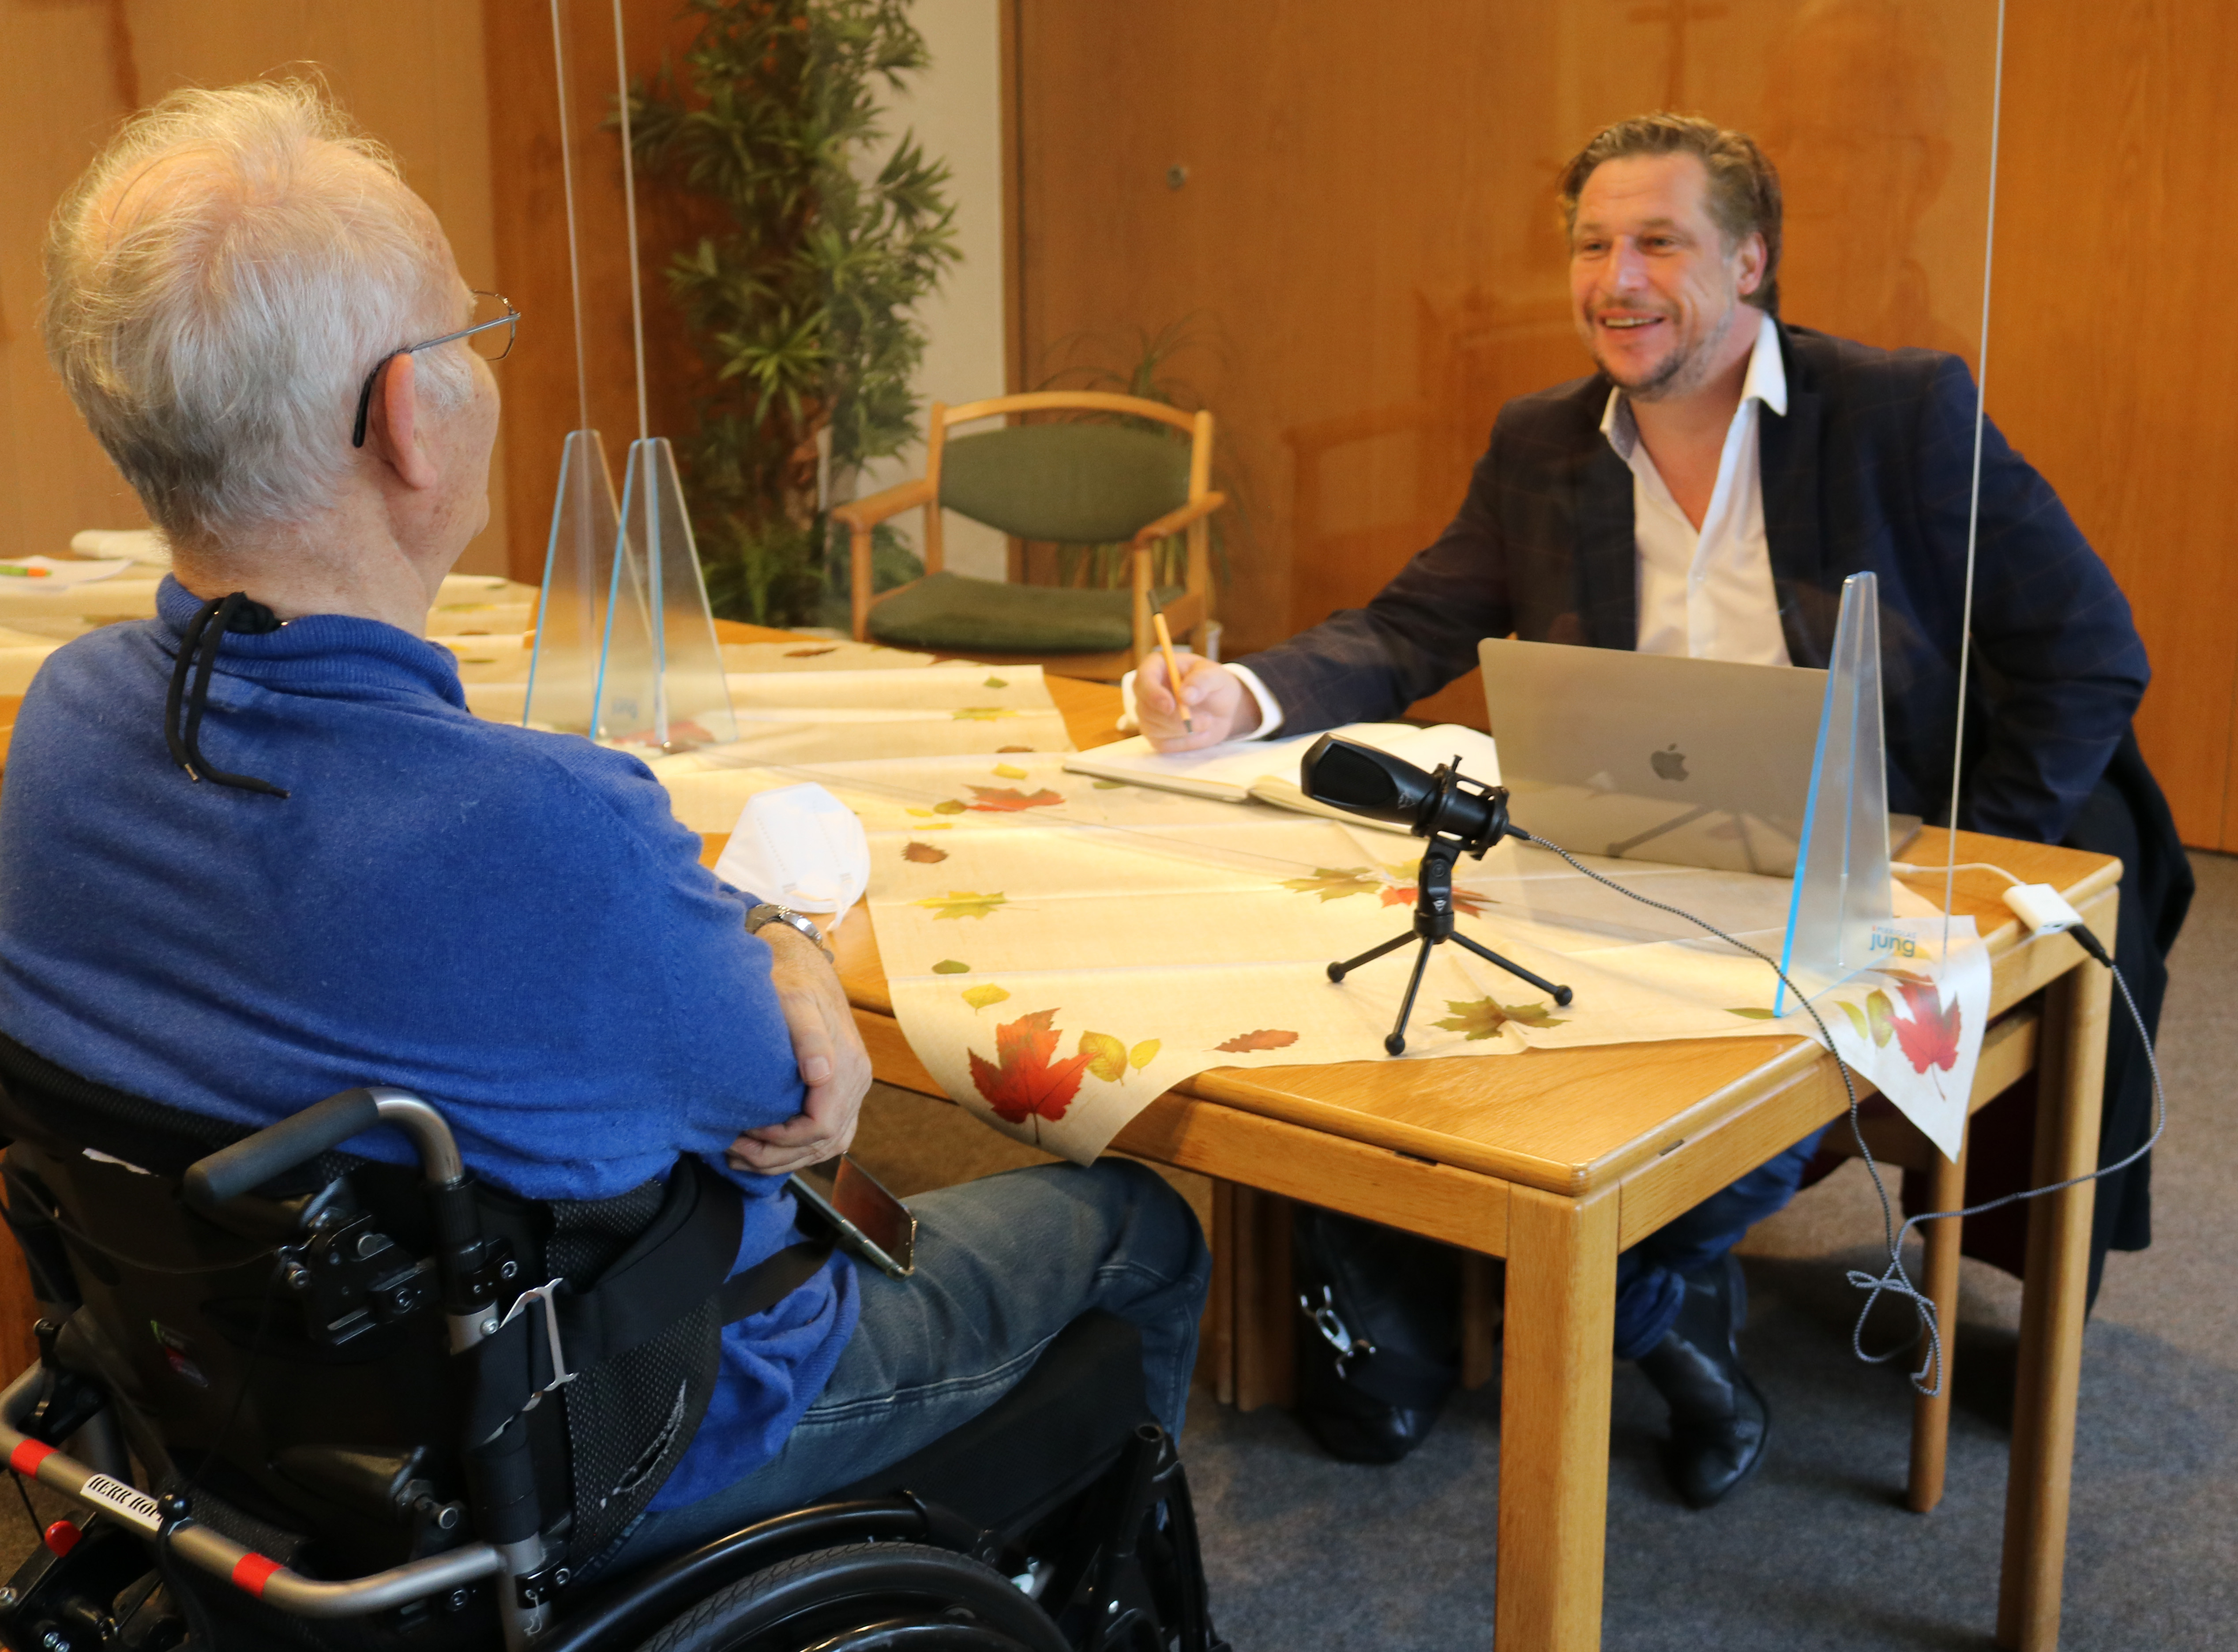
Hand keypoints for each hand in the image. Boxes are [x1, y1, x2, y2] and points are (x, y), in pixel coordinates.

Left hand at [726, 923, 872, 1176]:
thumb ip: (809, 1037)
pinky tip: (770, 1150)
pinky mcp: (843, 1091)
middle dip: (776, 1155)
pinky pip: (830, 1136)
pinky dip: (800, 1151)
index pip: (820, 1126)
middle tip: (733, 1150)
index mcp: (849, 1067)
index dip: (781, 1139)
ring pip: (827, 1146)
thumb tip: (820, 1075)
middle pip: (822, 1144)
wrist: (806, 968)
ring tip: (744, 1157)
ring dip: (786, 1159)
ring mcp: (853, 1089)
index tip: (746, 1129)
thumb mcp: (795, 1002)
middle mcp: (857, 1083)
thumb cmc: (793, 983)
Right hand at [1137, 653, 1257, 750]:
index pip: (1143, 679)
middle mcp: (1146, 691)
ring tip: (1208, 721)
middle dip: (1176, 718)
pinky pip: (1162, 744)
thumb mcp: (1215, 676)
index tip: (1170, 706)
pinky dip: (1184, 741)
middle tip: (1207, 719)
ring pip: (1153, 728)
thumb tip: (1184, 695)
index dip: (1153, 693)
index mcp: (1157, 667)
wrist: (1221, 708)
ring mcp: (1148, 715)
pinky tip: (1198, 731)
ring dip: (1185, 729)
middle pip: (1146, 708)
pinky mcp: (1155, 736)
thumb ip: (1201, 681)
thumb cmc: (1214, 685)